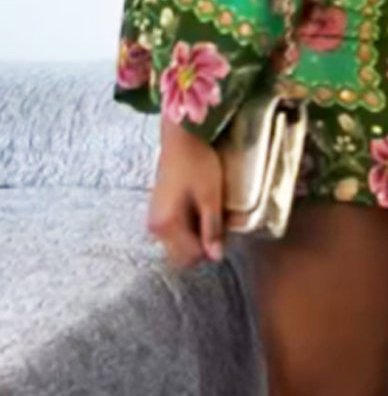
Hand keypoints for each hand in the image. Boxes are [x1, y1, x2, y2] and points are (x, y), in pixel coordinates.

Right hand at [147, 119, 226, 269]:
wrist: (181, 137)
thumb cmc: (197, 164)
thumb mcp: (210, 197)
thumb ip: (211, 228)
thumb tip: (215, 257)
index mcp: (167, 226)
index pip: (191, 256)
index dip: (211, 248)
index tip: (225, 231)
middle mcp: (155, 228)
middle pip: (182, 253)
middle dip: (203, 244)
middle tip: (219, 222)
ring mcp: (155, 219)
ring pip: (179, 242)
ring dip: (196, 235)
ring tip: (211, 213)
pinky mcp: (158, 210)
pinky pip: (175, 230)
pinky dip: (190, 225)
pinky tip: (200, 208)